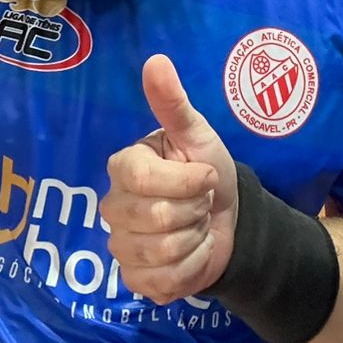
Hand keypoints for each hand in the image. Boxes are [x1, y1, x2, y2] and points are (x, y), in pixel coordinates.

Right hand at [102, 55, 238, 303]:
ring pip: (162, 252)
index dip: (187, 181)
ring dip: (195, 239)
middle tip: (200, 202)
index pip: (144, 179)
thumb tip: (155, 60)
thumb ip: (173, 103)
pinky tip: (192, 254)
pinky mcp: (134, 280)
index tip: (205, 177)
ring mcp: (120, 246)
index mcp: (124, 167)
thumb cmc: (208, 170)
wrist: (228, 219)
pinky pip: (163, 282)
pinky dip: (191, 269)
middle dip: (195, 210)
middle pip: (155, 219)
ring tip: (196, 225)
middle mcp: (113, 206)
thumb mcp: (197, 135)